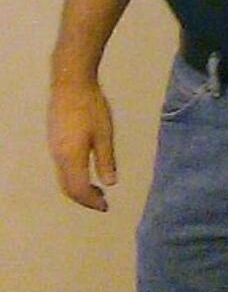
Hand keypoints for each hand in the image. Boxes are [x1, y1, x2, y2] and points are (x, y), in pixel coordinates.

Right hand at [48, 80, 116, 210]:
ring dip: (78, 188)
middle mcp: (58, 158)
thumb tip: (110, 183)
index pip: (78, 190)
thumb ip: (106, 160)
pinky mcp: (53, 140)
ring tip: (96, 188)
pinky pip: (61, 168)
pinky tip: (85, 170)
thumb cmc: (91, 108)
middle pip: (67, 188)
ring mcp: (53, 149)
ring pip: (62, 178)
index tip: (106, 206)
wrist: (70, 84)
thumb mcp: (104, 134)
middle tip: (102, 201)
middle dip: (84, 198)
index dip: (91, 201)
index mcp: (71, 158)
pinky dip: (73, 177)